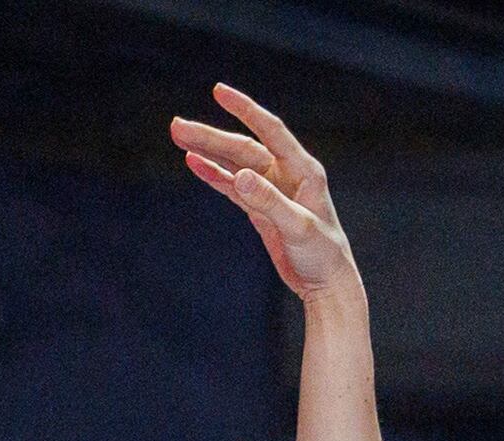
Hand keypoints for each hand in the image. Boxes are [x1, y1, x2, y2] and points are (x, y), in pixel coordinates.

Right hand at [175, 83, 360, 299]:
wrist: (326, 285)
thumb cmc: (323, 256)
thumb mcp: (297, 228)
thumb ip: (269, 201)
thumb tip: (239, 176)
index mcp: (303, 170)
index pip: (271, 131)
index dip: (245, 110)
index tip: (218, 91)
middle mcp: (287, 173)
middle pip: (243, 147)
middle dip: (211, 136)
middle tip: (177, 126)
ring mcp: (272, 189)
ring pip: (235, 163)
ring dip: (208, 151)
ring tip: (178, 137)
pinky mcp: (261, 207)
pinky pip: (233, 186)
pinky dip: (214, 174)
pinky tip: (194, 162)